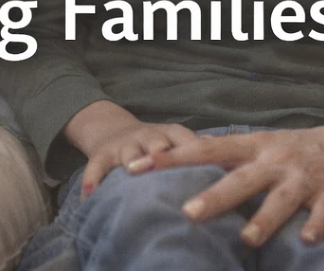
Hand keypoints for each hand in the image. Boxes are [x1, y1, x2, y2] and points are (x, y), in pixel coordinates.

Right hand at [66, 101, 196, 197]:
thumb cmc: (155, 142)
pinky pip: (95, 167)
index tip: (209, 169)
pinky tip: (89, 196)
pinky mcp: (102, 153)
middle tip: (167, 166)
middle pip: (157, 142)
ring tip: (130, 173)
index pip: (186, 140)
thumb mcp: (176, 141)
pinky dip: (92, 180)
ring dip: (131, 161)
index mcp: (171, 134)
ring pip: (128, 151)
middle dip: (162, 152)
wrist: (112, 128)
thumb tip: (234, 165)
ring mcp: (125, 144)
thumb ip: (200, 152)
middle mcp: (148, 136)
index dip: (196, 152)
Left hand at [131, 113, 323, 245]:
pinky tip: (309, 240)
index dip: (172, 158)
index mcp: (258, 147)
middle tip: (186, 212)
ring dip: (263, 220)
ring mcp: (306, 177)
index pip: (207, 149)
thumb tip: (192, 164)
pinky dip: (316, 227)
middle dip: (214, 196)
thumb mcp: (272, 147)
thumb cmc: (311, 149)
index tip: (139, 166)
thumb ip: (238, 159)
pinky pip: (323, 214)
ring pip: (280, 200)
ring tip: (246, 240)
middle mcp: (277, 160)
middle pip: (239, 179)